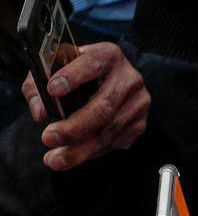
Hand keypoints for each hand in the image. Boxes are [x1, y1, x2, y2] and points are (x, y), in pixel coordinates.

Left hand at [22, 42, 149, 170]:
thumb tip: (41, 113)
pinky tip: (74, 156)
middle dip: (73, 127)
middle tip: (48, 138)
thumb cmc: (77, 73)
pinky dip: (92, 152)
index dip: (72, 77)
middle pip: (102, 107)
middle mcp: (128, 78)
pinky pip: (115, 143)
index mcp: (107, 56)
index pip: (91, 64)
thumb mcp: (55, 69)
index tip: (52, 90)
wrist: (109, 81)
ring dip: (80, 149)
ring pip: (109, 131)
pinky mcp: (140, 124)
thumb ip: (39, 85)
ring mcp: (138, 103)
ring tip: (55, 159)